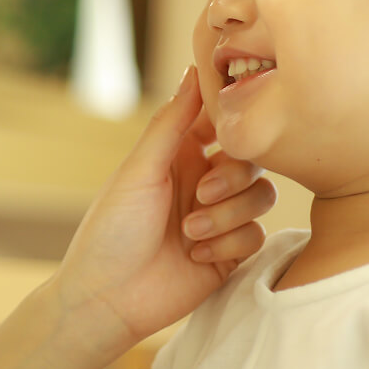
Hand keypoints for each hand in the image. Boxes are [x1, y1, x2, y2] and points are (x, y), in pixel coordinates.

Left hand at [54, 66, 274, 350]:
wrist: (108, 299)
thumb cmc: (111, 230)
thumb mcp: (140, 170)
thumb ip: (173, 121)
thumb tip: (193, 69)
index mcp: (177, 153)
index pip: (220, 121)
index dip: (233, 121)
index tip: (238, 121)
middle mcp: (201, 179)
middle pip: (250, 158)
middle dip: (232, 176)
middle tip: (202, 194)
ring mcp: (218, 216)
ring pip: (260, 195)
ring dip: (229, 214)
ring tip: (190, 231)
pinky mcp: (230, 252)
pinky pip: (256, 234)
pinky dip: (230, 242)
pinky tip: (198, 256)